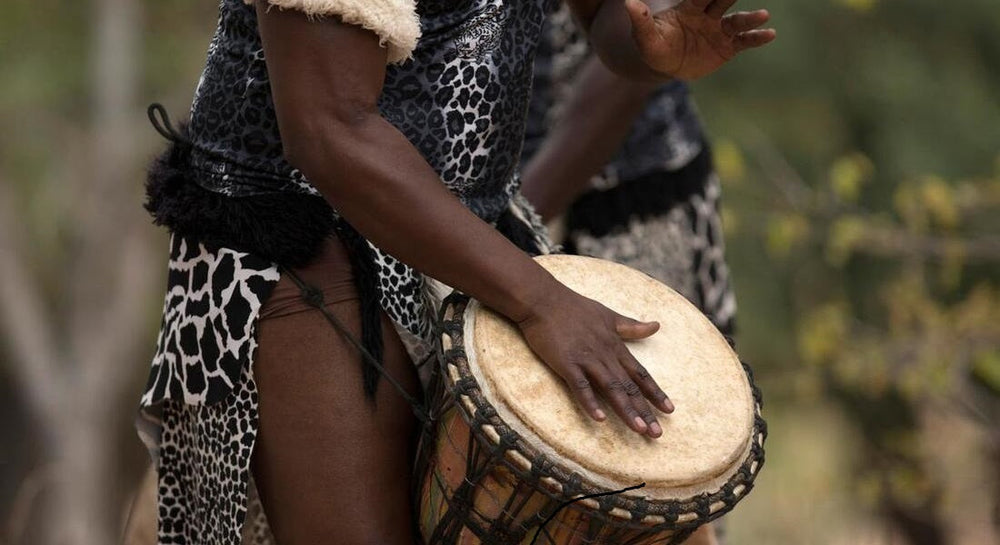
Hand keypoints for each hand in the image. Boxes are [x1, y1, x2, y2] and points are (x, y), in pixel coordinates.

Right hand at [516, 285, 673, 437]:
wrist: (544, 299)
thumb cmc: (575, 307)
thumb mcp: (608, 315)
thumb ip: (631, 326)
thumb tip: (657, 326)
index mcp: (615, 345)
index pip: (640, 373)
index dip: (655, 392)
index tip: (669, 410)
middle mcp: (605, 354)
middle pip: (629, 386)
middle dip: (645, 410)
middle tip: (657, 434)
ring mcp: (586, 359)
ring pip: (611, 388)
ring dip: (626, 409)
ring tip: (639, 429)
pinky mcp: (567, 363)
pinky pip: (581, 386)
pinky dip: (590, 402)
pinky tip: (600, 418)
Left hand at [625, 0, 775, 79]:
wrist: (666, 65)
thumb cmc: (654, 47)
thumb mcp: (645, 37)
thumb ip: (640, 21)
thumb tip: (628, 3)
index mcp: (689, 8)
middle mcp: (708, 16)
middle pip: (723, 1)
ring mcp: (719, 31)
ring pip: (737, 21)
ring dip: (750, 18)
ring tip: (763, 15)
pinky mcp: (727, 47)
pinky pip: (744, 41)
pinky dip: (756, 38)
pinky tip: (770, 34)